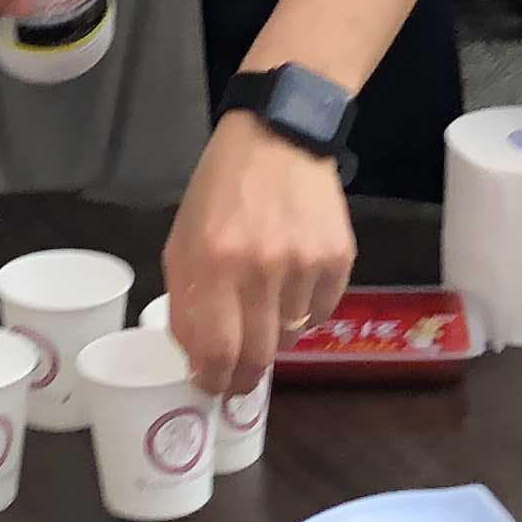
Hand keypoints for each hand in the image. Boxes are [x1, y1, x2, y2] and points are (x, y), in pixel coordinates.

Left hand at [163, 116, 355, 398]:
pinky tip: (293, 283)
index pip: (216, 352)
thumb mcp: (182, 240)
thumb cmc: (221, 191)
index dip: (213, 381)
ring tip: (265, 305)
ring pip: (291, 337)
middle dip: (244, 376)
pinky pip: (321, 313)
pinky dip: (304, 311)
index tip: (211, 385)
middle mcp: (261, 269)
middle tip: (238, 375)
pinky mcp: (339, 258)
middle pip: (258, 357)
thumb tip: (199, 358)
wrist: (279, 136)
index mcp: (212, 263)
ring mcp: (305, 265)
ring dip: (274, 334)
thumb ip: (185, 301)